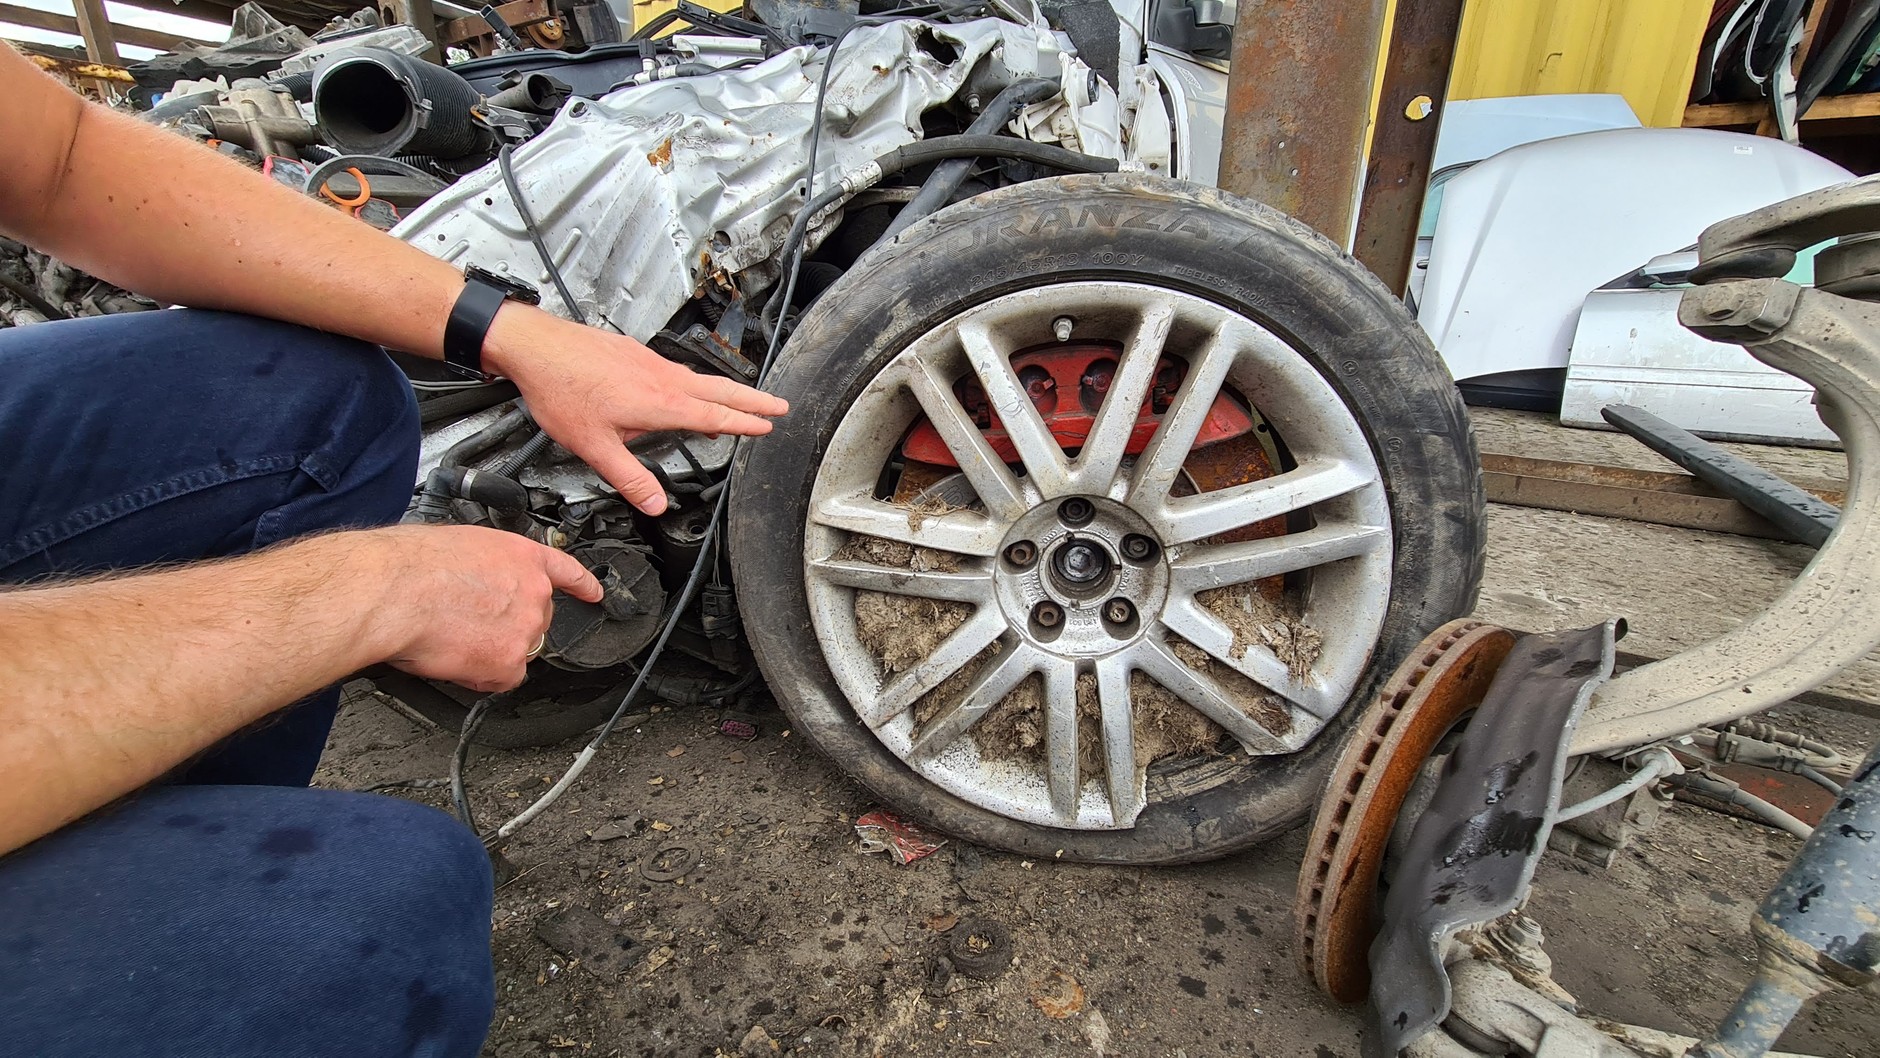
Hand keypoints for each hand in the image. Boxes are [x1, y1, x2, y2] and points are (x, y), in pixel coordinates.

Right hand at [361, 525, 602, 692]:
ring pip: (517, 651)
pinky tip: (455, 657)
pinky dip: (480, 675)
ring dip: (491, 651)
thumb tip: (477, 580)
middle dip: (506, 627)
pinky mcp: (510, 662)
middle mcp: (533, 592)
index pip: (564, 571)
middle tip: (467, 623)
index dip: (581, 583)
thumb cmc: (412, 565)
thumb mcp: (461, 545)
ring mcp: (527, 629)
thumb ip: (485, 566)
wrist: (398, 591)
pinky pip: (501, 678)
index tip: (594, 592)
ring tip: (453, 636)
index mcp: (522, 556)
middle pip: (534, 620)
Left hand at [484, 304, 788, 514]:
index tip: (768, 425)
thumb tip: (654, 505)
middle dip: (752, 399)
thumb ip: (628, 478)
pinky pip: (677, 370)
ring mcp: (649, 362)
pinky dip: (696, 382)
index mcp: (659, 402)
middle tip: (779, 405)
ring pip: (699, 378)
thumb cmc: (560, 390)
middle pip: (719, 389)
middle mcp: (661, 377)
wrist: (535, 346)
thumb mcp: (594, 446)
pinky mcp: (634, 353)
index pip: (714, 414)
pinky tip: (688, 390)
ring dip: (727, 390)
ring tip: (743, 402)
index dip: (744, 422)